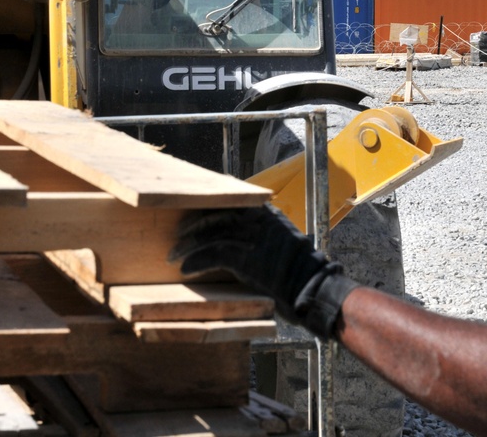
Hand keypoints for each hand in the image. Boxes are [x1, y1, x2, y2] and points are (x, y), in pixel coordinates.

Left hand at [170, 204, 357, 338]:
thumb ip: (261, 236)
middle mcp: (259, 220)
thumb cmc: (299, 273)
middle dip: (192, 223)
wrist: (313, 289)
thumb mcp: (281, 244)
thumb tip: (238, 240)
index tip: (193, 208)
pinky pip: (212, 254)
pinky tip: (186, 270)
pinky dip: (196, 262)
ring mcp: (253, 237)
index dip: (208, 203)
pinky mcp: (246, 258)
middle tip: (177, 235)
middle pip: (215, 212)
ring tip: (173, 256)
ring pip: (210, 232)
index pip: (231, 197)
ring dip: (188, 245)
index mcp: (267, 213)